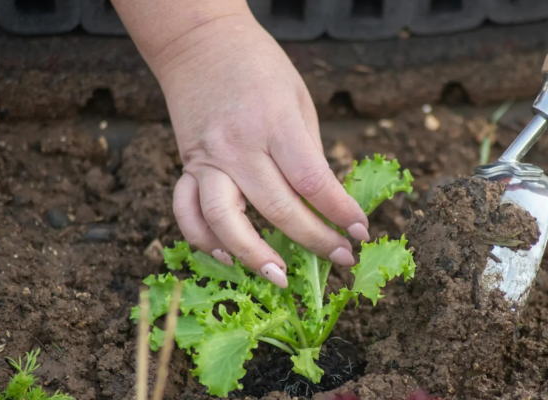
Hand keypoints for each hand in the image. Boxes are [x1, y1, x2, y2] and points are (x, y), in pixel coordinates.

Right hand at [146, 14, 369, 287]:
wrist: (199, 42)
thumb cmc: (259, 67)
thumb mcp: (298, 100)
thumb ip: (307, 152)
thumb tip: (323, 203)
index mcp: (275, 124)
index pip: (312, 181)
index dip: (340, 212)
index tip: (360, 231)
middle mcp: (238, 146)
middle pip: (278, 209)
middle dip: (315, 240)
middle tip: (340, 258)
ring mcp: (207, 159)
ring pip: (224, 221)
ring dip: (252, 256)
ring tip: (280, 277)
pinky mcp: (187, 165)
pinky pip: (187, 212)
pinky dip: (203, 239)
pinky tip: (226, 256)